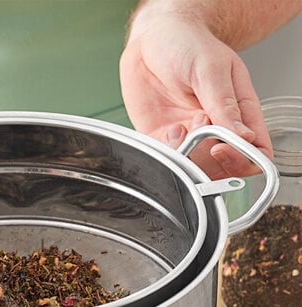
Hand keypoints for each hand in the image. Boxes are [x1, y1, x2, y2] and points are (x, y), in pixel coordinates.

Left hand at [120, 15, 272, 178]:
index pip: (254, 149)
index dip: (242, 159)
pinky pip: (168, 160)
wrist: (151, 39)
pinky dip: (167, 152)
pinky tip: (167, 130)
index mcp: (239, 110)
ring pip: (195, 168)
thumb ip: (224, 104)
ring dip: (187, 155)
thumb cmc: (187, 45)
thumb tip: (244, 137)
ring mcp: (189, 136)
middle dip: (210, 159)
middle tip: (198, 134)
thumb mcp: (211, 68)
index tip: (221, 147)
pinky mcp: (163, 139)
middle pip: (225, 167)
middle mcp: (216, 128)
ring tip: (180, 126)